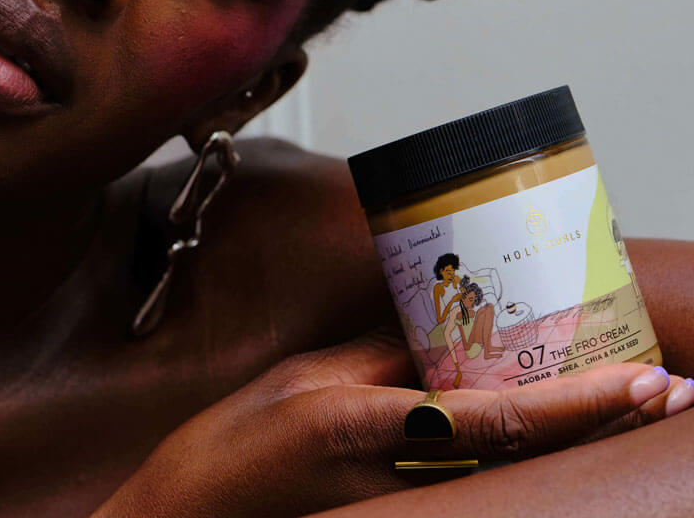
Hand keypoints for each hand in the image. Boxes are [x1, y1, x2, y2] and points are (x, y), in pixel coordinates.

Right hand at [93, 329, 692, 517]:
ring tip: (628, 402)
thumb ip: (381, 361)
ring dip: (572, 439)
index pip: (499, 416)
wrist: (192, 512)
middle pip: (524, 453)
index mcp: (372, 425)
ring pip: (508, 472)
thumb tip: (444, 338)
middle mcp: (402, 477)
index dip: (578, 403)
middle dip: (598, 423)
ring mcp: (403, 507)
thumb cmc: (238, 442)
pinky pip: (469, 481)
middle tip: (665, 390)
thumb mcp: (307, 379)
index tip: (643, 381)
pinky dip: (519, 454)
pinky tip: (546, 428)